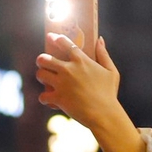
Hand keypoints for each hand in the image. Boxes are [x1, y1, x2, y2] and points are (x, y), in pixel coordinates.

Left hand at [36, 34, 140, 151]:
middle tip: (43, 62)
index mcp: (81, 61)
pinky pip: (42, 96)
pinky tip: (48, 99)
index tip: (51, 36)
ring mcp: (61, 84)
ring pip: (40, 74)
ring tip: (45, 78)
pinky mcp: (57, 98)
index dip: (55, 38)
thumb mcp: (111, 71)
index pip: (64, 43)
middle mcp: (68, 70)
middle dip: (42, 59)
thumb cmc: (109, 93)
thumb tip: (99, 39)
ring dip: (41, 76)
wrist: (104, 114)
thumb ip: (104, 54)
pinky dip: (44, 98)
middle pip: (44, 58)